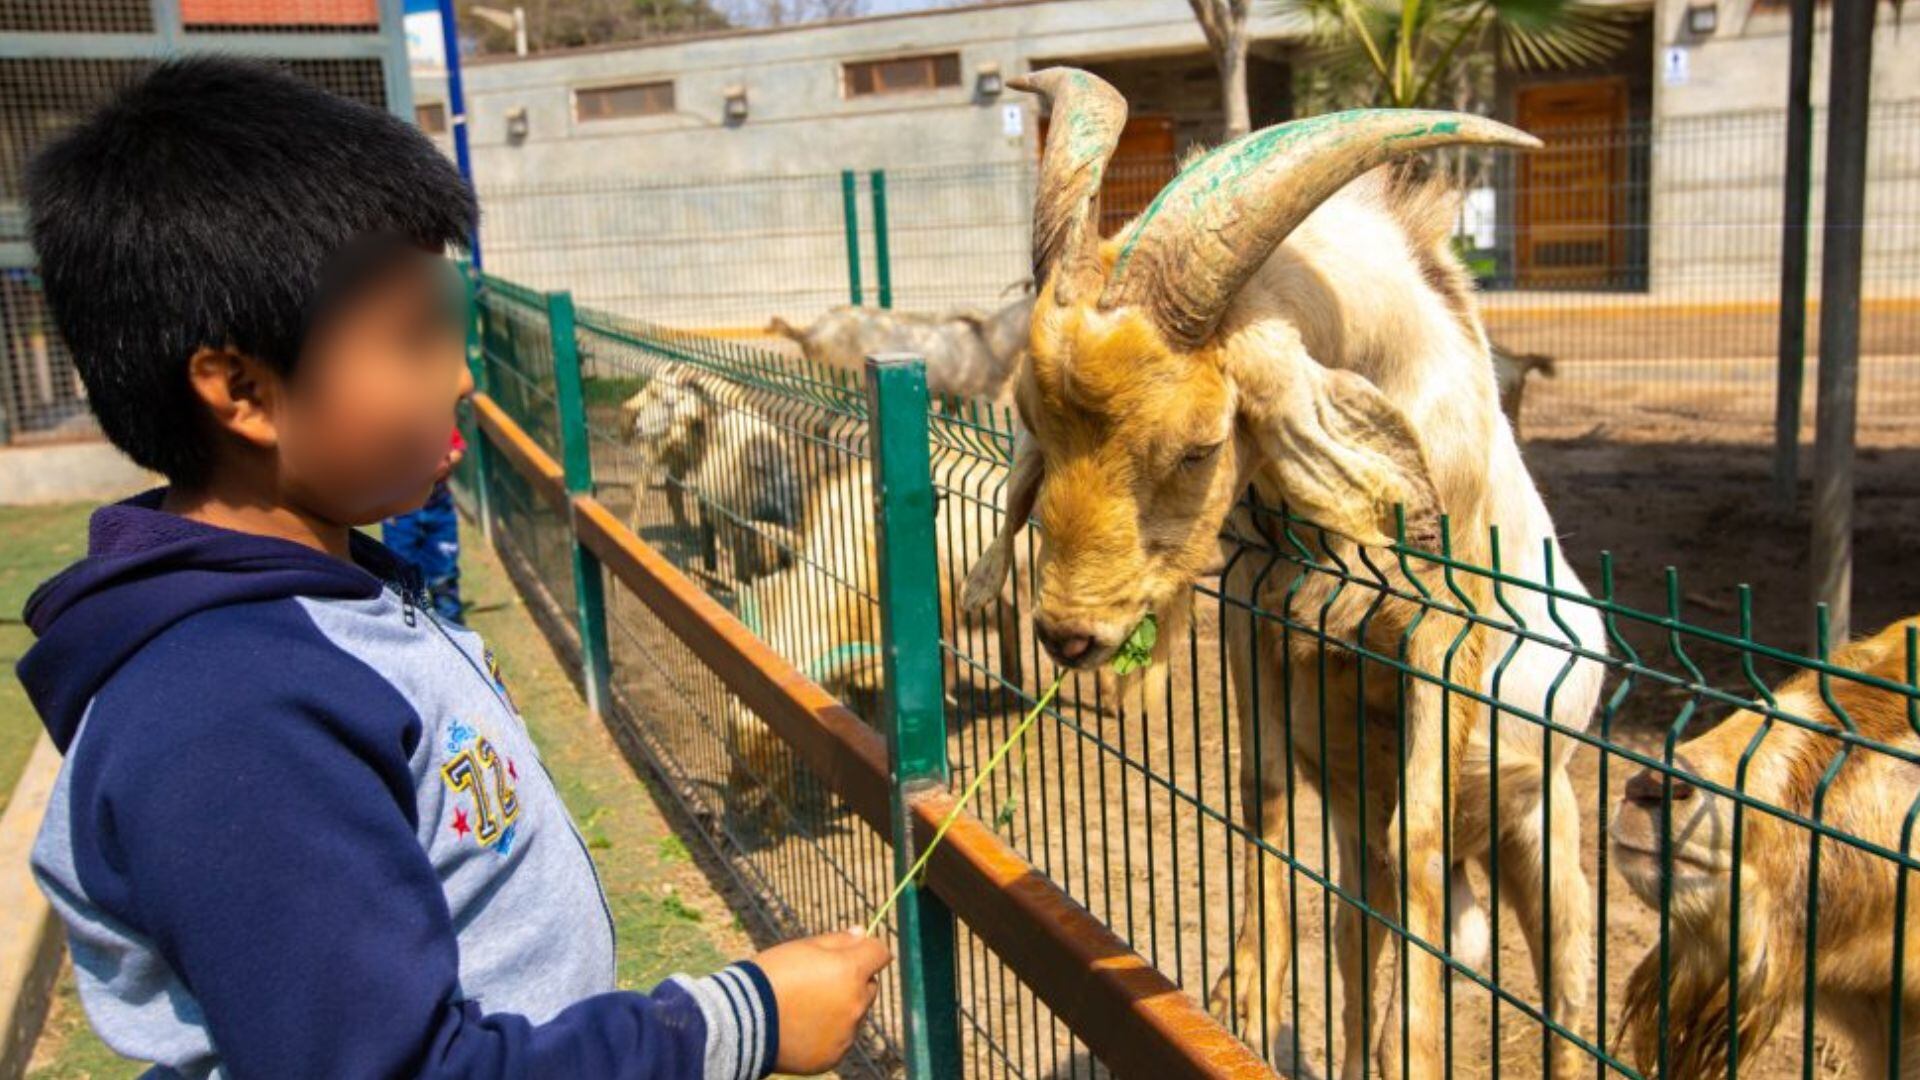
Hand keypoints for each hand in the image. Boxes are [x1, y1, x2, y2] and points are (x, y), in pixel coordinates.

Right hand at [752, 928, 891, 1073]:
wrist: (742, 1020)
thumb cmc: (772, 975)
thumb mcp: (804, 946)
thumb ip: (839, 940)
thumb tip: (862, 933)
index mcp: (850, 971)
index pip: (880, 953)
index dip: (867, 949)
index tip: (854, 951)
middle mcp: (855, 1004)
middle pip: (869, 987)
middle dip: (853, 981)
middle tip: (819, 981)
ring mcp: (846, 1033)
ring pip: (854, 1014)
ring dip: (841, 1008)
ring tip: (804, 1007)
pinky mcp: (834, 1055)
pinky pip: (840, 1039)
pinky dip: (828, 1033)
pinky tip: (801, 1027)